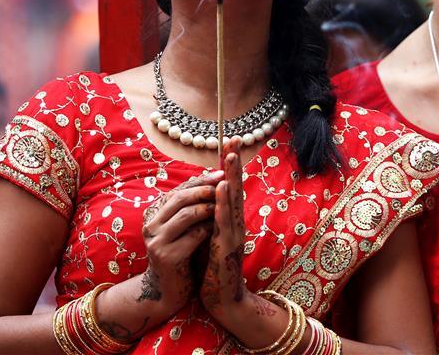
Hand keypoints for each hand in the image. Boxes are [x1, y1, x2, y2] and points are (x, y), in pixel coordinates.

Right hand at [140, 171, 221, 312]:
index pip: (178, 190)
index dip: (199, 181)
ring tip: (222, 204)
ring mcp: (157, 242)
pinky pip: (193, 236)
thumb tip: (211, 179)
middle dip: (204, 190)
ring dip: (207, 207)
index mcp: (153, 215)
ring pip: (185, 215)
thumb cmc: (180, 254)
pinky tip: (219, 227)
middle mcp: (151, 226)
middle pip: (179, 198)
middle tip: (224, 183)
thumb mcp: (181, 228)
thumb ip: (189, 208)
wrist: (169, 290)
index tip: (220, 173)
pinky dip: (208, 228)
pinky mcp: (168, 257)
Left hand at [200, 152, 247, 322]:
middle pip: (236, 187)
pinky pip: (225, 222)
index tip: (230, 142)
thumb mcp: (208, 236)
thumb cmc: (212, 268)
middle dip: (234, 164)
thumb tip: (202, 195)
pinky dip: (224, 204)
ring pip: (233, 201)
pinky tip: (222, 190)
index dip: (230, 165)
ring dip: (232, 178)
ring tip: (230, 157)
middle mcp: (235, 223)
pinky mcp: (228, 247)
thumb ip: (207, 216)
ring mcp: (234, 235)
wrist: (222, 300)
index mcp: (229, 220)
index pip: (230, 187)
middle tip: (236, 139)